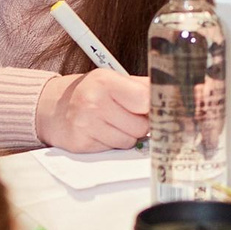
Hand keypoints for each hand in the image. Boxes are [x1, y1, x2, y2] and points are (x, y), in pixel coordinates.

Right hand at [34, 71, 150, 151]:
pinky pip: (114, 150)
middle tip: (129, 115)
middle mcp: (94, 102)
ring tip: (114, 123)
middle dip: (140, 123)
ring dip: (127, 135)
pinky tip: (102, 132)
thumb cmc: (90, 92)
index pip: (145, 99)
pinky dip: (113, 143)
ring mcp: (86, 124)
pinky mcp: (82, 143)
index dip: (153, 107)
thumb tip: (177, 95)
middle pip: (141, 125)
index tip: (155, 108)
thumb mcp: (114, 79)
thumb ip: (143, 86)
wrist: (53, 108)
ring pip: (129, 141)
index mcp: (106, 81)